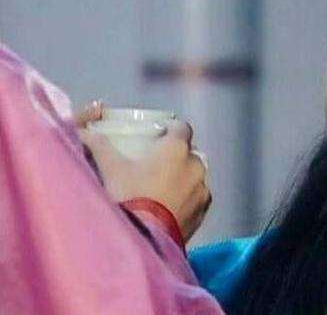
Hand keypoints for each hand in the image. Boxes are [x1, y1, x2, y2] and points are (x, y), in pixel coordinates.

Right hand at [74, 102, 211, 241]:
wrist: (143, 239)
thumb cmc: (128, 197)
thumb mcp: (110, 168)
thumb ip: (98, 146)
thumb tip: (83, 133)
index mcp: (177, 148)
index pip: (182, 127)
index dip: (171, 130)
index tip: (159, 137)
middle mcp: (196, 165)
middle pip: (189, 153)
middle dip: (175, 156)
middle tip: (154, 166)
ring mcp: (202, 190)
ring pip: (194, 176)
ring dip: (183, 178)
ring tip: (161, 189)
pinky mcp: (203, 212)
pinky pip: (197, 198)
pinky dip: (187, 199)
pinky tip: (169, 207)